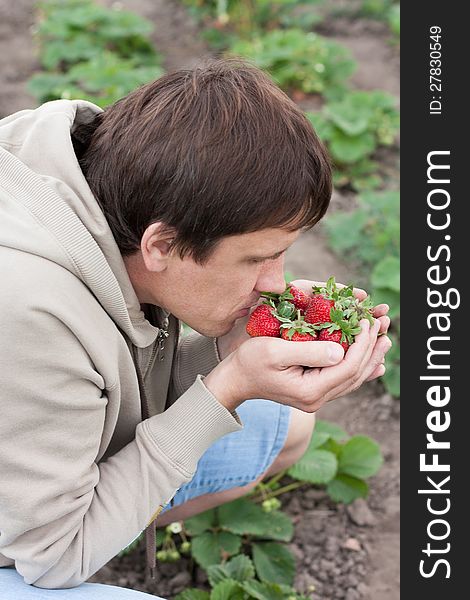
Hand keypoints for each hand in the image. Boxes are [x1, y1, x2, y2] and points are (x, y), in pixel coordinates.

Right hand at [205, 318, 390, 412]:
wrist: (235, 381)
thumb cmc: (249, 362)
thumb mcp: (274, 351)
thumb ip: (308, 351)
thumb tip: (340, 350)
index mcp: (310, 390)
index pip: (347, 366)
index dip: (362, 343)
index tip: (367, 321)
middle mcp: (317, 399)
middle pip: (355, 374)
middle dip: (371, 349)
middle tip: (383, 326)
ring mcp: (316, 398)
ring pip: (352, 379)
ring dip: (369, 359)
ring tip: (383, 340)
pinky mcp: (313, 392)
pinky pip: (343, 382)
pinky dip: (360, 370)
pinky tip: (372, 364)